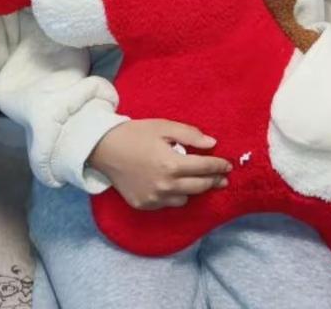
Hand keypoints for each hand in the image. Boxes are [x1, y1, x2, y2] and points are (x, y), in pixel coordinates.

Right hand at [88, 119, 231, 209]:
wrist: (103, 148)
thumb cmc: (135, 134)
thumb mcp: (163, 127)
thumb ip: (190, 134)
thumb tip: (212, 143)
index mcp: (172, 164)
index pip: (205, 167)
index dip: (219, 165)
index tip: (227, 165)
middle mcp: (165, 185)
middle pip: (200, 187)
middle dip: (214, 181)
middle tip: (222, 178)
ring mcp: (154, 198)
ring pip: (185, 198)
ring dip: (193, 190)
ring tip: (196, 180)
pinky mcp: (144, 205)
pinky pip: (167, 203)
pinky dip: (173, 195)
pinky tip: (172, 185)